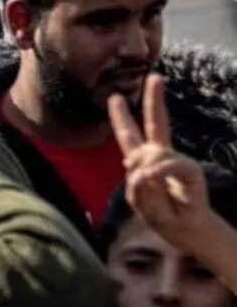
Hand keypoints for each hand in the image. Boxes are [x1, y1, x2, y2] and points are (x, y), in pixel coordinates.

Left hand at [110, 75, 226, 259]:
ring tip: (146, 190)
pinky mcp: (191, 171)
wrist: (184, 229)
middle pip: (155, 124)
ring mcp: (176, 161)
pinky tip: (150, 178)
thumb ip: (134, 183)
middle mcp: (160, 156)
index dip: (122, 117)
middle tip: (154, 77)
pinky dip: (158, 173)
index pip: (130, 135)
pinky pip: (169, 166)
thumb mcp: (137, 198)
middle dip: (153, 100)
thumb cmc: (160, 212)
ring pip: (153, 155)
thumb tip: (143, 169)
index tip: (116, 97)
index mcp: (142, 160)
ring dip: (143, 174)